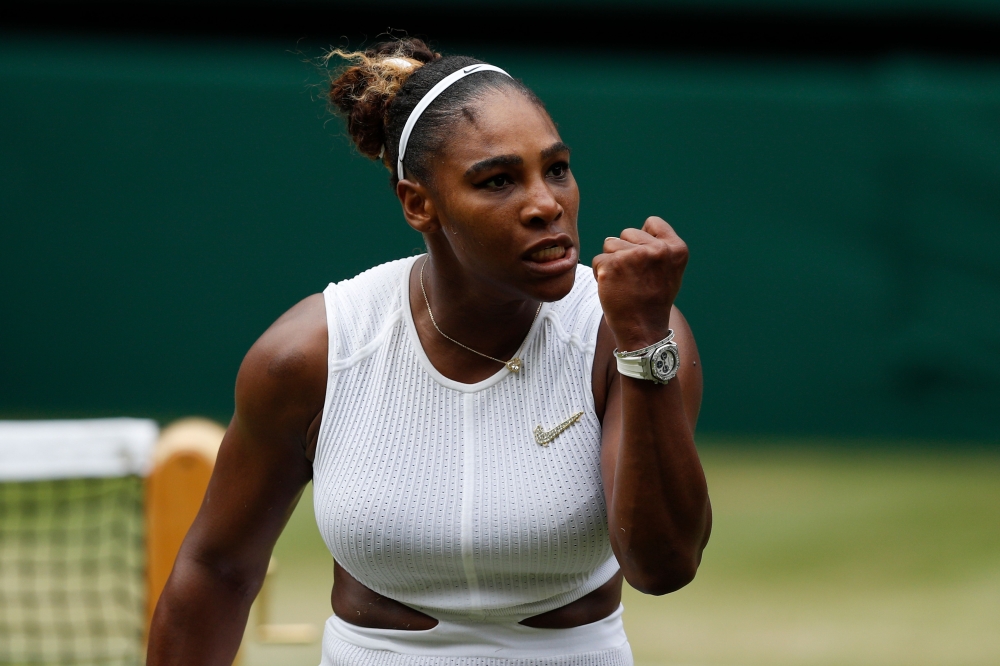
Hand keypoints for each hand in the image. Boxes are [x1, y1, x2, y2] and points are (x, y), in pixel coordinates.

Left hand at [592, 216, 688, 350]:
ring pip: (610, 244)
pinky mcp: (612, 265)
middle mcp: (658, 250)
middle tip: (634, 277)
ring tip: (624, 282)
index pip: (652, 222)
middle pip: (627, 232)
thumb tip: (641, 228)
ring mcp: (634, 256)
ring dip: (611, 261)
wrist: (643, 330)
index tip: (645, 261)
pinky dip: (600, 273)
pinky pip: (598, 259)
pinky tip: (613, 288)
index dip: (643, 239)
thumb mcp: (669, 270)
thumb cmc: (653, 300)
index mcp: (676, 249)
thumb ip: (659, 247)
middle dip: (625, 250)